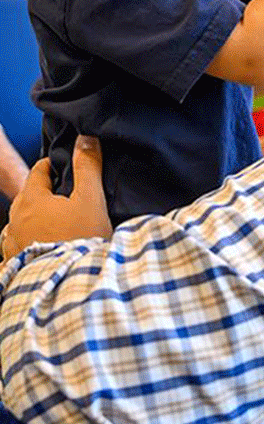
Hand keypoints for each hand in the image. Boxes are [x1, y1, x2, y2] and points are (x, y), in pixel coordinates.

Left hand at [1, 136, 111, 262]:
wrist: (72, 285)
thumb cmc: (82, 240)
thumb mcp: (91, 199)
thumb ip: (88, 167)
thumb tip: (85, 138)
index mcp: (32, 200)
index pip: (38, 172)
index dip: (51, 165)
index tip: (63, 165)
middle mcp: (16, 220)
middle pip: (26, 197)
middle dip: (41, 192)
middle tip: (62, 194)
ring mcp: (13, 245)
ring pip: (17, 224)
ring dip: (30, 220)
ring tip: (49, 222)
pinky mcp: (14, 266)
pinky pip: (13, 251)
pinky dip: (23, 246)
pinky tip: (35, 250)